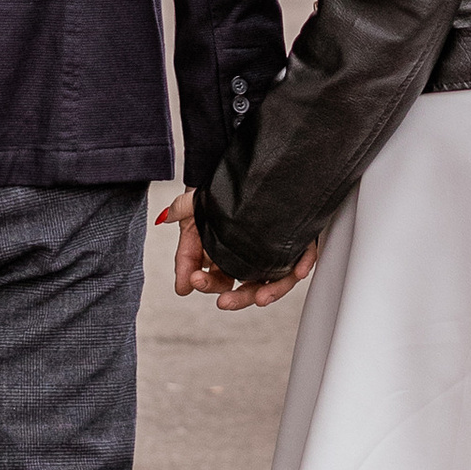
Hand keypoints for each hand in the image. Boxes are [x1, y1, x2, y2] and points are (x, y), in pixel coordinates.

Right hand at [163, 189, 317, 310]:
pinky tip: (299, 271)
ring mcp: (274, 253)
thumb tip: (165, 220)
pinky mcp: (298, 241)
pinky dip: (302, 265)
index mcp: (226, 257)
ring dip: (267, 292)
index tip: (192, 281)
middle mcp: (250, 259)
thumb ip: (182, 209)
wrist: (252, 169)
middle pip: (244, 287)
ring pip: (273, 281)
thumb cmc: (225, 191)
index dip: (202, 281)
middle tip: (223, 301)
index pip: (214, 277)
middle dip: (234, 298)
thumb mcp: (200, 198)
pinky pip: (305, 257)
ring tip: (259, 298)